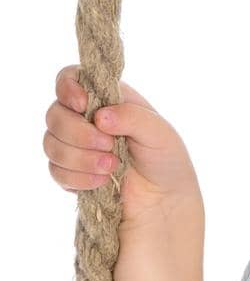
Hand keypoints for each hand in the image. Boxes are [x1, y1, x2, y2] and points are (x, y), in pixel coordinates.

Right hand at [43, 65, 202, 235]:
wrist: (167, 202)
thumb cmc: (167, 161)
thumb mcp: (160, 132)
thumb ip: (133, 116)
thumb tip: (99, 116)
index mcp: (106, 100)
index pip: (70, 79)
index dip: (68, 88)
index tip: (83, 105)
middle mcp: (85, 120)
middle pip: (54, 114)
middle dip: (79, 133)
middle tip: (109, 145)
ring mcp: (76, 147)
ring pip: (51, 144)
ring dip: (80, 158)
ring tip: (112, 167)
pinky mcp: (72, 174)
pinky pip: (56, 171)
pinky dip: (78, 177)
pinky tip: (103, 183)